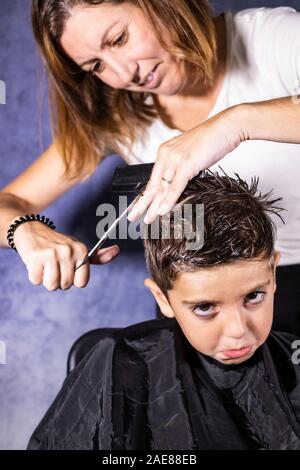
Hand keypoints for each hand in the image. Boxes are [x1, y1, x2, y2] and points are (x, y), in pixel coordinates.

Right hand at [14, 221, 119, 290]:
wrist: (31, 229)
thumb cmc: (57, 244)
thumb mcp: (78, 248)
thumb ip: (98, 257)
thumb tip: (117, 250)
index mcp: (81, 250)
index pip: (82, 283)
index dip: (72, 280)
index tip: (67, 268)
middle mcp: (68, 251)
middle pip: (65, 286)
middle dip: (58, 280)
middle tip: (53, 265)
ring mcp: (52, 254)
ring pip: (51, 285)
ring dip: (45, 279)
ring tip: (45, 265)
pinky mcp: (36, 257)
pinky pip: (36, 281)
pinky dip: (34, 275)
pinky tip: (35, 263)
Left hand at [128, 106, 242, 223]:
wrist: (227, 127)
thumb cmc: (213, 141)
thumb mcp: (191, 156)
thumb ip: (181, 168)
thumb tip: (176, 185)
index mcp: (165, 152)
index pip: (153, 179)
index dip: (145, 195)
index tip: (138, 207)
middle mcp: (167, 155)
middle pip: (152, 185)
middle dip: (142, 204)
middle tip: (132, 217)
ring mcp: (175, 159)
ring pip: (162, 188)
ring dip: (154, 207)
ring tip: (147, 220)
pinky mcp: (186, 164)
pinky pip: (175, 186)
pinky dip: (168, 200)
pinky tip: (161, 211)